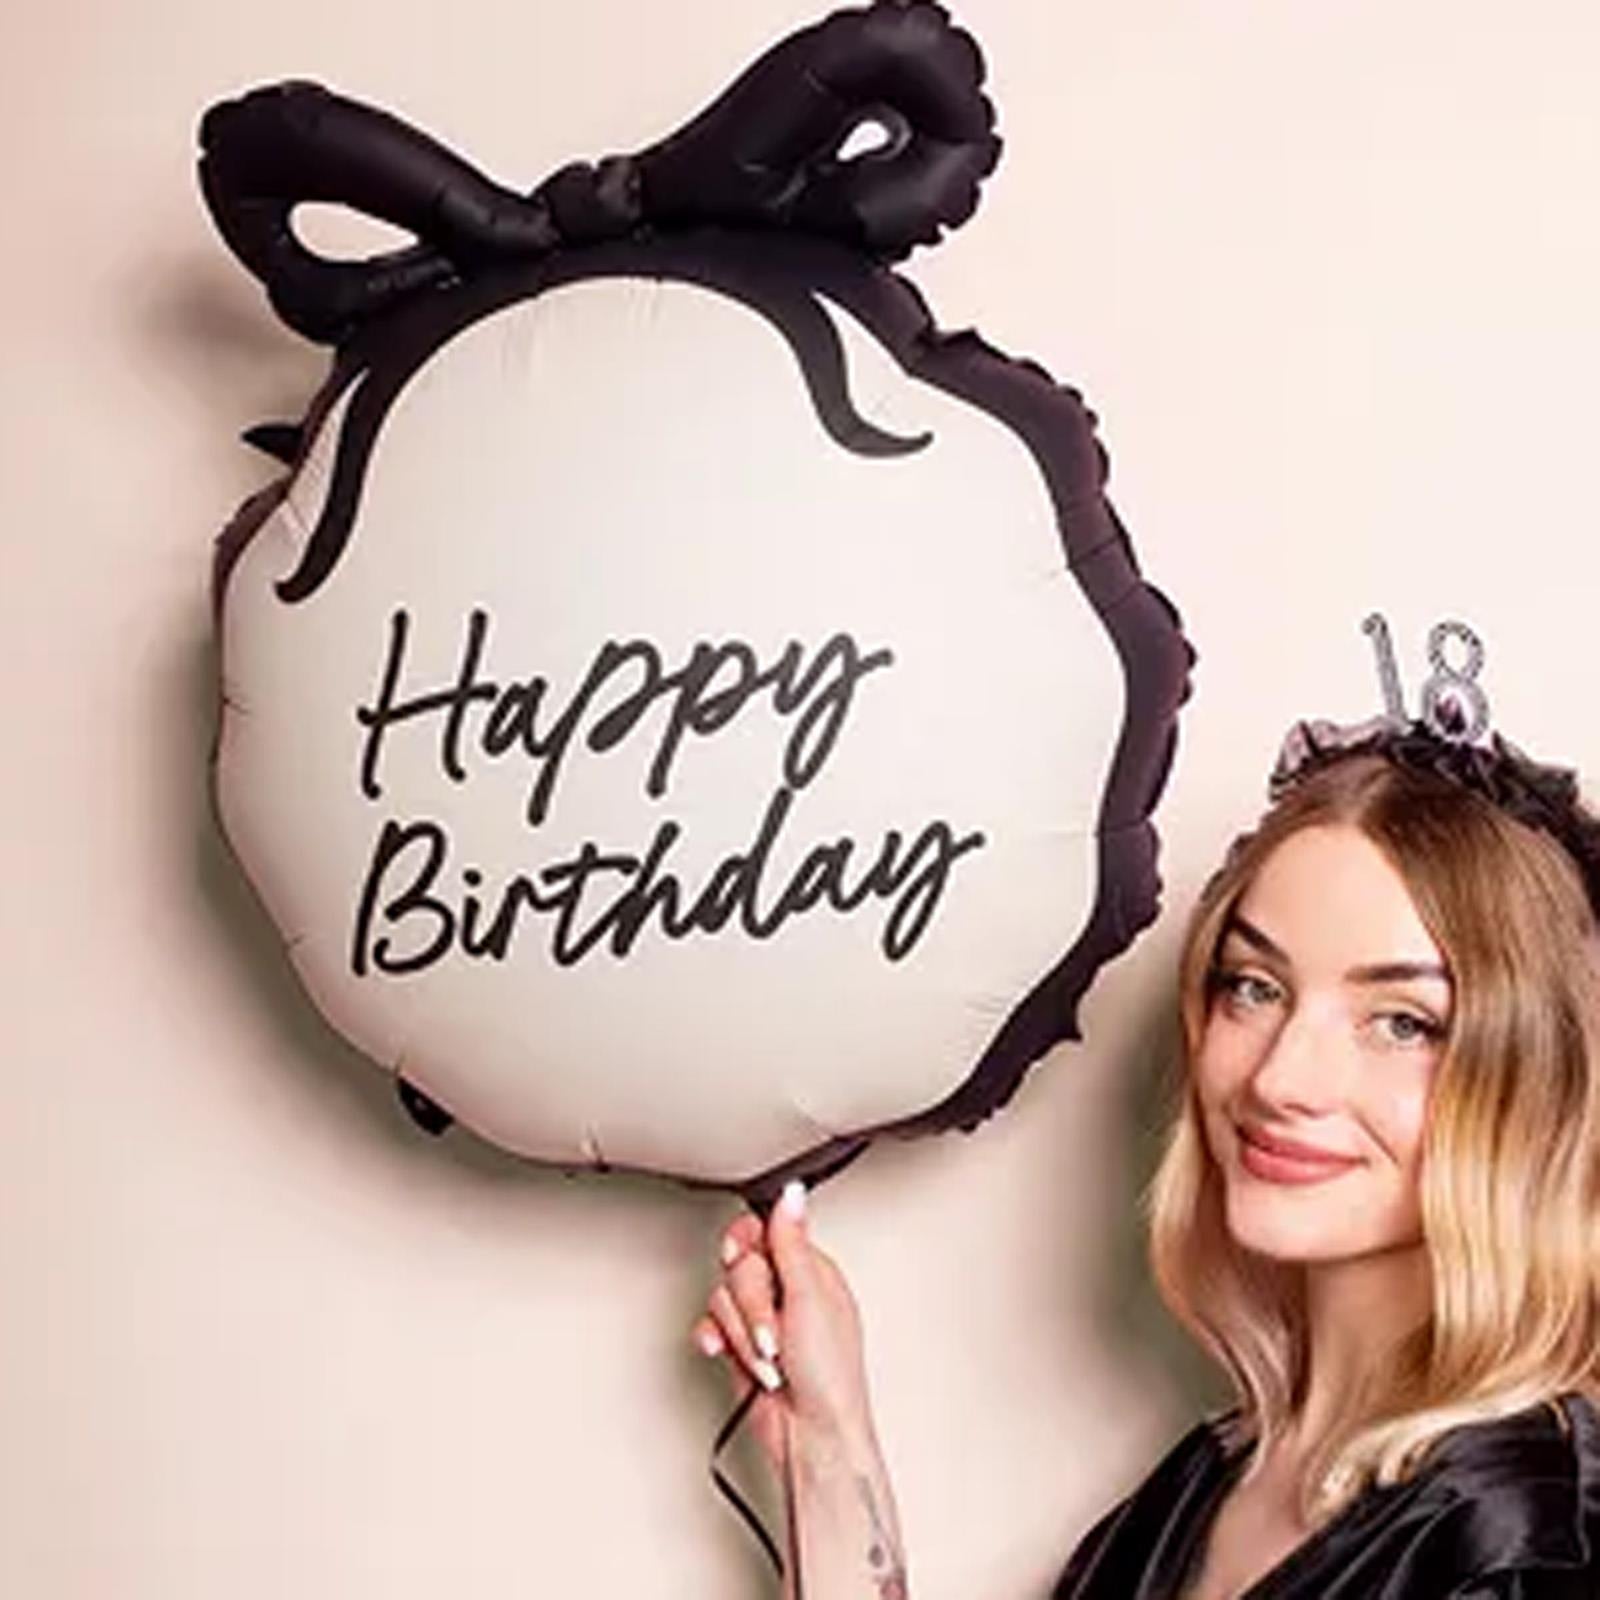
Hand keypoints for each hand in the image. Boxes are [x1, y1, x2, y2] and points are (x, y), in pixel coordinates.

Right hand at [692, 1180, 877, 1477]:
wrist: (812, 1436)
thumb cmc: (830, 1377)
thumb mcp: (812, 1298)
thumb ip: (792, 1242)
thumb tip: (792, 1194)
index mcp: (812, 1270)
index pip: (765, 1231)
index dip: (750, 1246)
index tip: (746, 1259)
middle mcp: (787, 1291)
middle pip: (740, 1266)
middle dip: (751, 1304)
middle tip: (772, 1329)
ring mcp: (763, 1320)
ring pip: (723, 1298)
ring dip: (743, 1333)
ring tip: (769, 1358)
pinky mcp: (742, 1347)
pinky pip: (710, 1327)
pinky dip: (718, 1341)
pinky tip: (729, 1354)